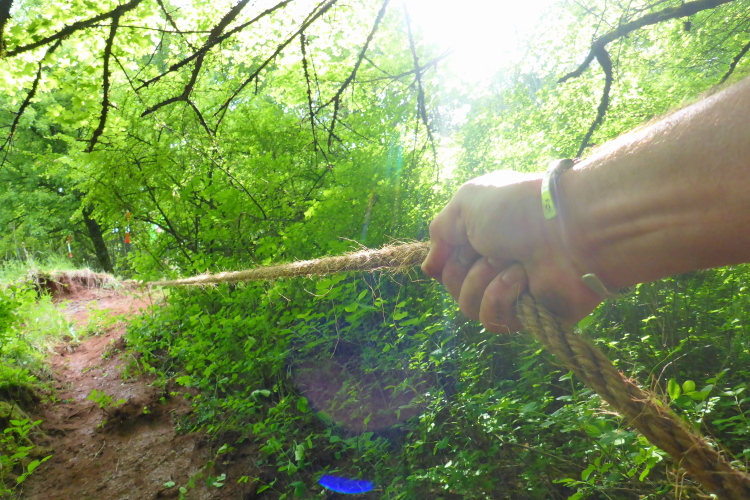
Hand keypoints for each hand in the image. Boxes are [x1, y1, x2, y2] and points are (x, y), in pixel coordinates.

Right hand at [421, 170, 602, 331]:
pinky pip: (493, 321)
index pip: (447, 261)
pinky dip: (501, 297)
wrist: (570, 230)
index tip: (456, 245)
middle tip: (492, 250)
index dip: (446, 257)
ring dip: (483, 282)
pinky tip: (523, 279)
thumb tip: (430, 268)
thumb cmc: (517, 209)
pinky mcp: (529, 316)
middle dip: (465, 269)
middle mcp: (496, 262)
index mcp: (482, 235)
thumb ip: (439, 232)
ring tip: (512, 264)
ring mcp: (513, 291)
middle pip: (452, 286)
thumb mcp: (465, 204)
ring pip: (468, 307)